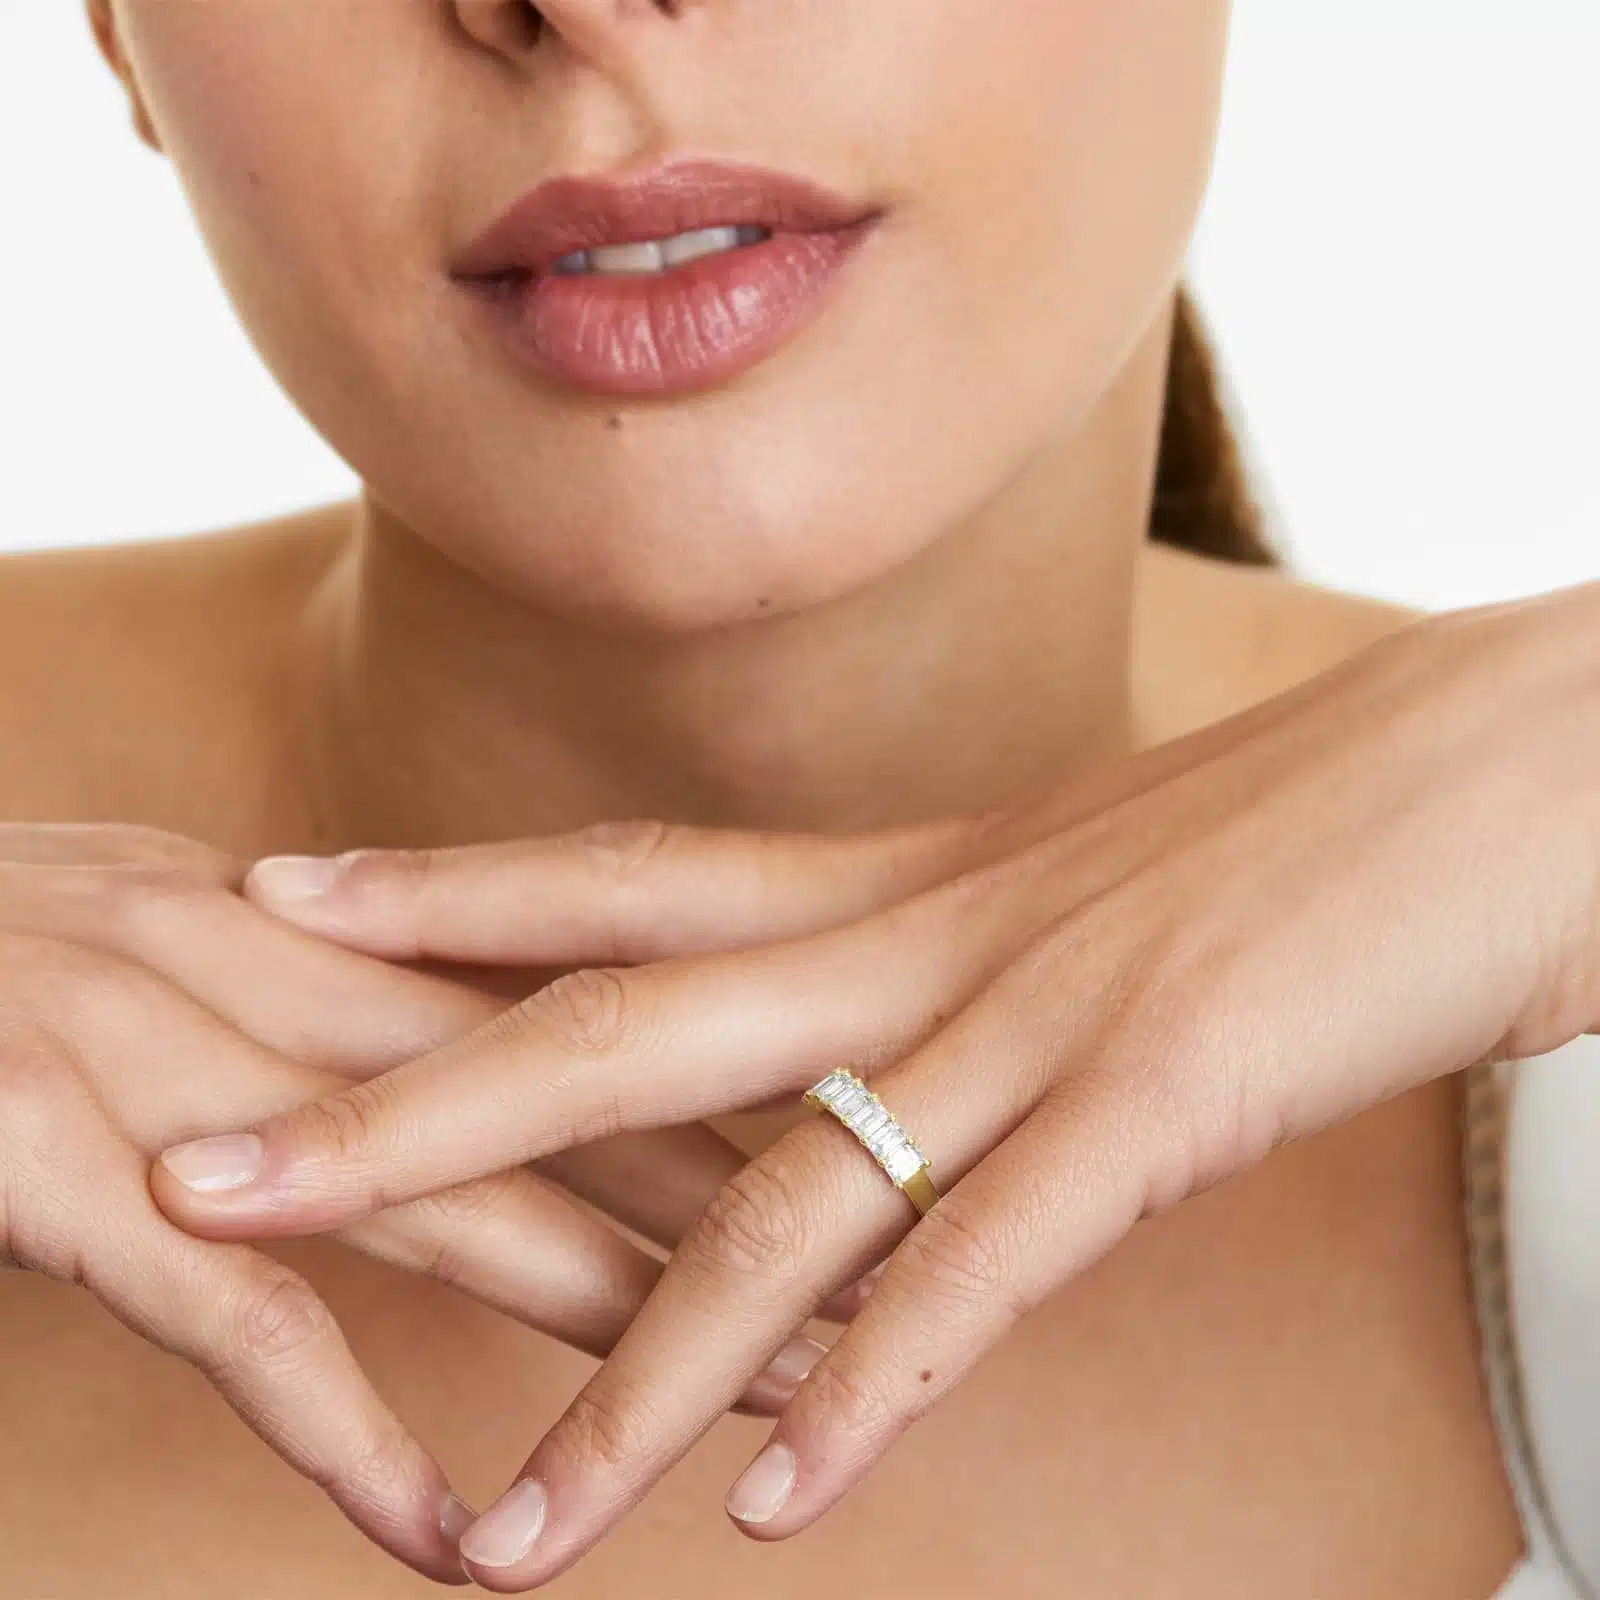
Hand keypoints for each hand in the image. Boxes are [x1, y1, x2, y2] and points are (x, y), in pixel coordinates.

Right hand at [0, 826, 844, 1580]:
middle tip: (886, 1284)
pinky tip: (444, 1531)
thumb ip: (310, 989)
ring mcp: (171, 1070)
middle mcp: (271, 976)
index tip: (858, 1141)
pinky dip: (339, 1423)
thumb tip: (437, 1056)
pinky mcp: (52, 1170)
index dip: (722, 1085)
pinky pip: (228, 1317)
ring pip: (445, 1208)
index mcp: (311, 922)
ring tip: (759, 1408)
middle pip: (557, 1108)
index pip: (567, 1009)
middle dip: (728, 1204)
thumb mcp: (172, 928)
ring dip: (614, 1318)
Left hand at [152, 581, 1599, 1588]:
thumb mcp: (1078, 895)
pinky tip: (783, 1510)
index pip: (625, 880)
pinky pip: (987, 1268)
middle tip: (208, 1176)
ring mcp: (1042, 1019)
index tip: (280, 896)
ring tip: (501, 1532)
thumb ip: (955, 967)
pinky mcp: (1167, 1099)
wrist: (1500, 770)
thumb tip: (873, 1058)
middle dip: (407, 1114)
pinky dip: (882, 1386)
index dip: (446, 891)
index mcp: (909, 876)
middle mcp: (933, 938)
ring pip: (781, 1203)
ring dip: (634, 1378)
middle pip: (617, 1030)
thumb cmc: (1293, 835)